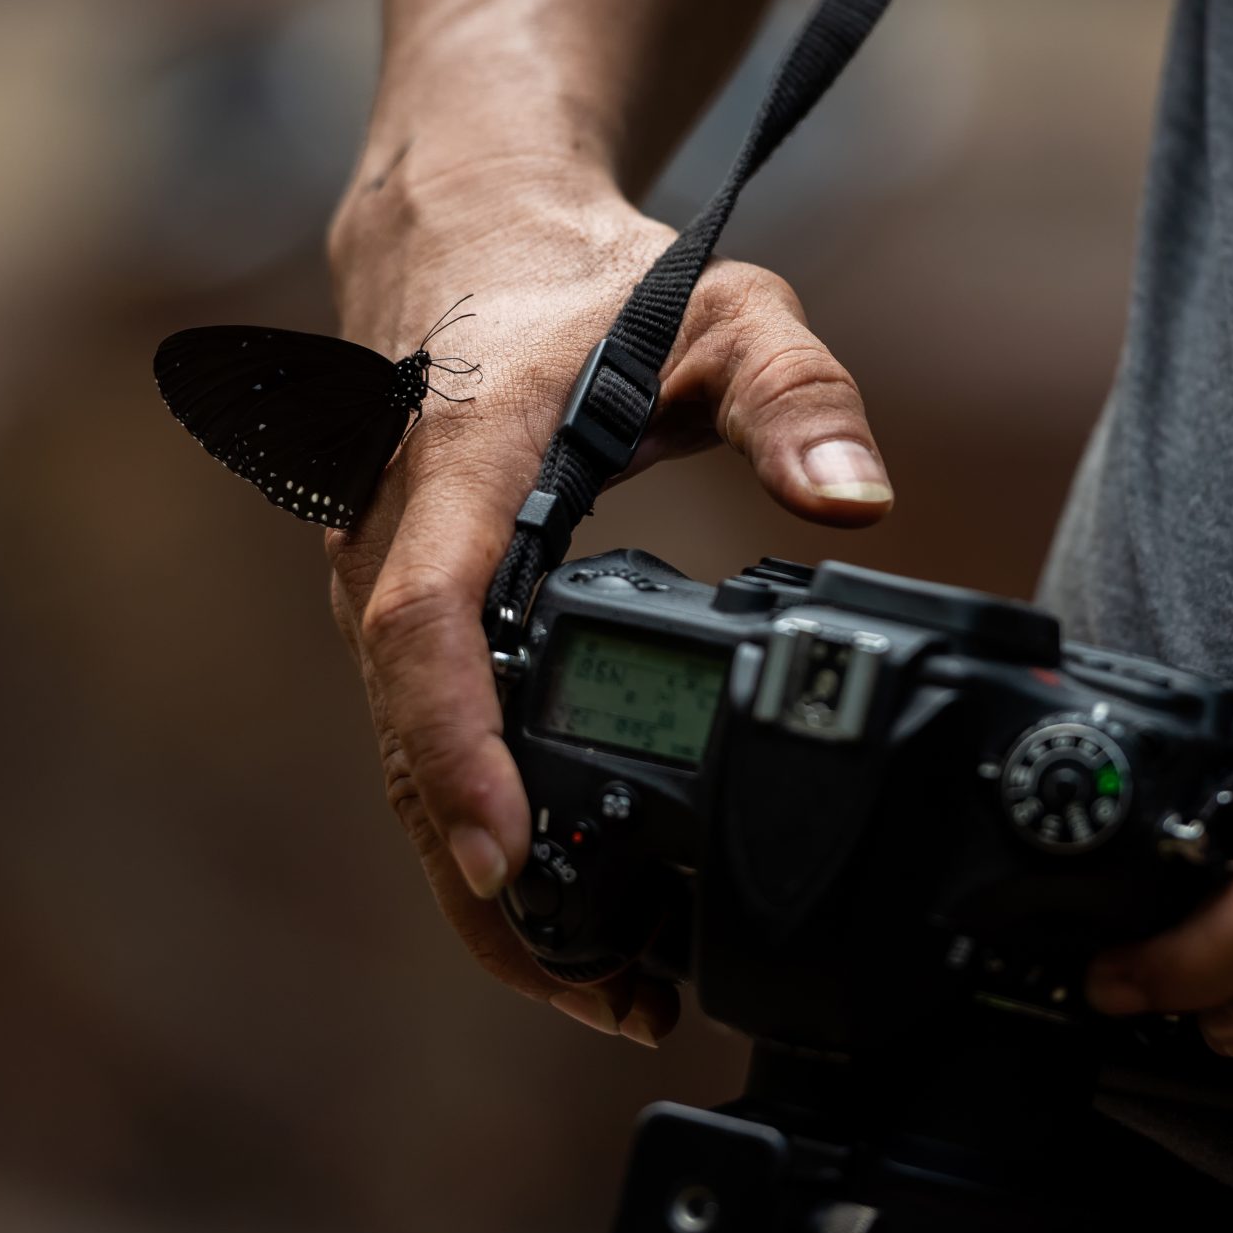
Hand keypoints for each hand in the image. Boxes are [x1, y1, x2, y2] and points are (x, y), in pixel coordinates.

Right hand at [324, 156, 892, 1043]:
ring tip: (607, 989)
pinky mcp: (392, 609)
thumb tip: (859, 499)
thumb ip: (797, 394)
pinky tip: (561, 895)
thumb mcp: (720, 307)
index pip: (427, 627)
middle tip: (614, 998)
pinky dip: (480, 819)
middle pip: (408, 743)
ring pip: (407, 757)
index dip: (461, 751)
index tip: (511, 859)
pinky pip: (422, 732)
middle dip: (493, 887)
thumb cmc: (585, 279)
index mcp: (453, 465)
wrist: (459, 233)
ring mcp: (374, 581)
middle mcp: (385, 538)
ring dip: (487, 878)